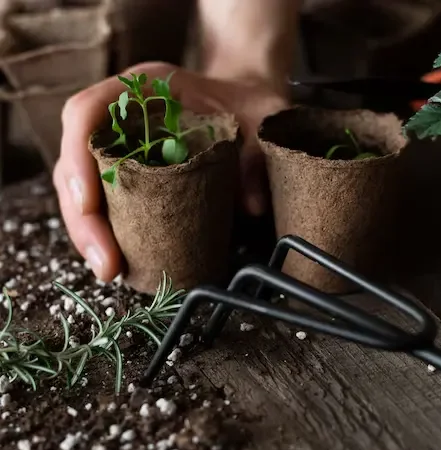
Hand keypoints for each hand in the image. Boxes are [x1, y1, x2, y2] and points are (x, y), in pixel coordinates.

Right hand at [53, 61, 288, 281]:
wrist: (250, 101)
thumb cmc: (250, 104)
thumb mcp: (262, 120)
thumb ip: (258, 155)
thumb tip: (253, 205)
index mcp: (144, 86)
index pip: (87, 111)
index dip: (79, 157)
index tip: (90, 205)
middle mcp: (120, 112)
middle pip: (76, 159)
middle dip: (83, 216)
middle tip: (106, 264)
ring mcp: (119, 142)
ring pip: (80, 185)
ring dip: (88, 231)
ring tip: (109, 270)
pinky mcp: (128, 169)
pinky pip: (102, 199)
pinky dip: (105, 230)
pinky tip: (117, 261)